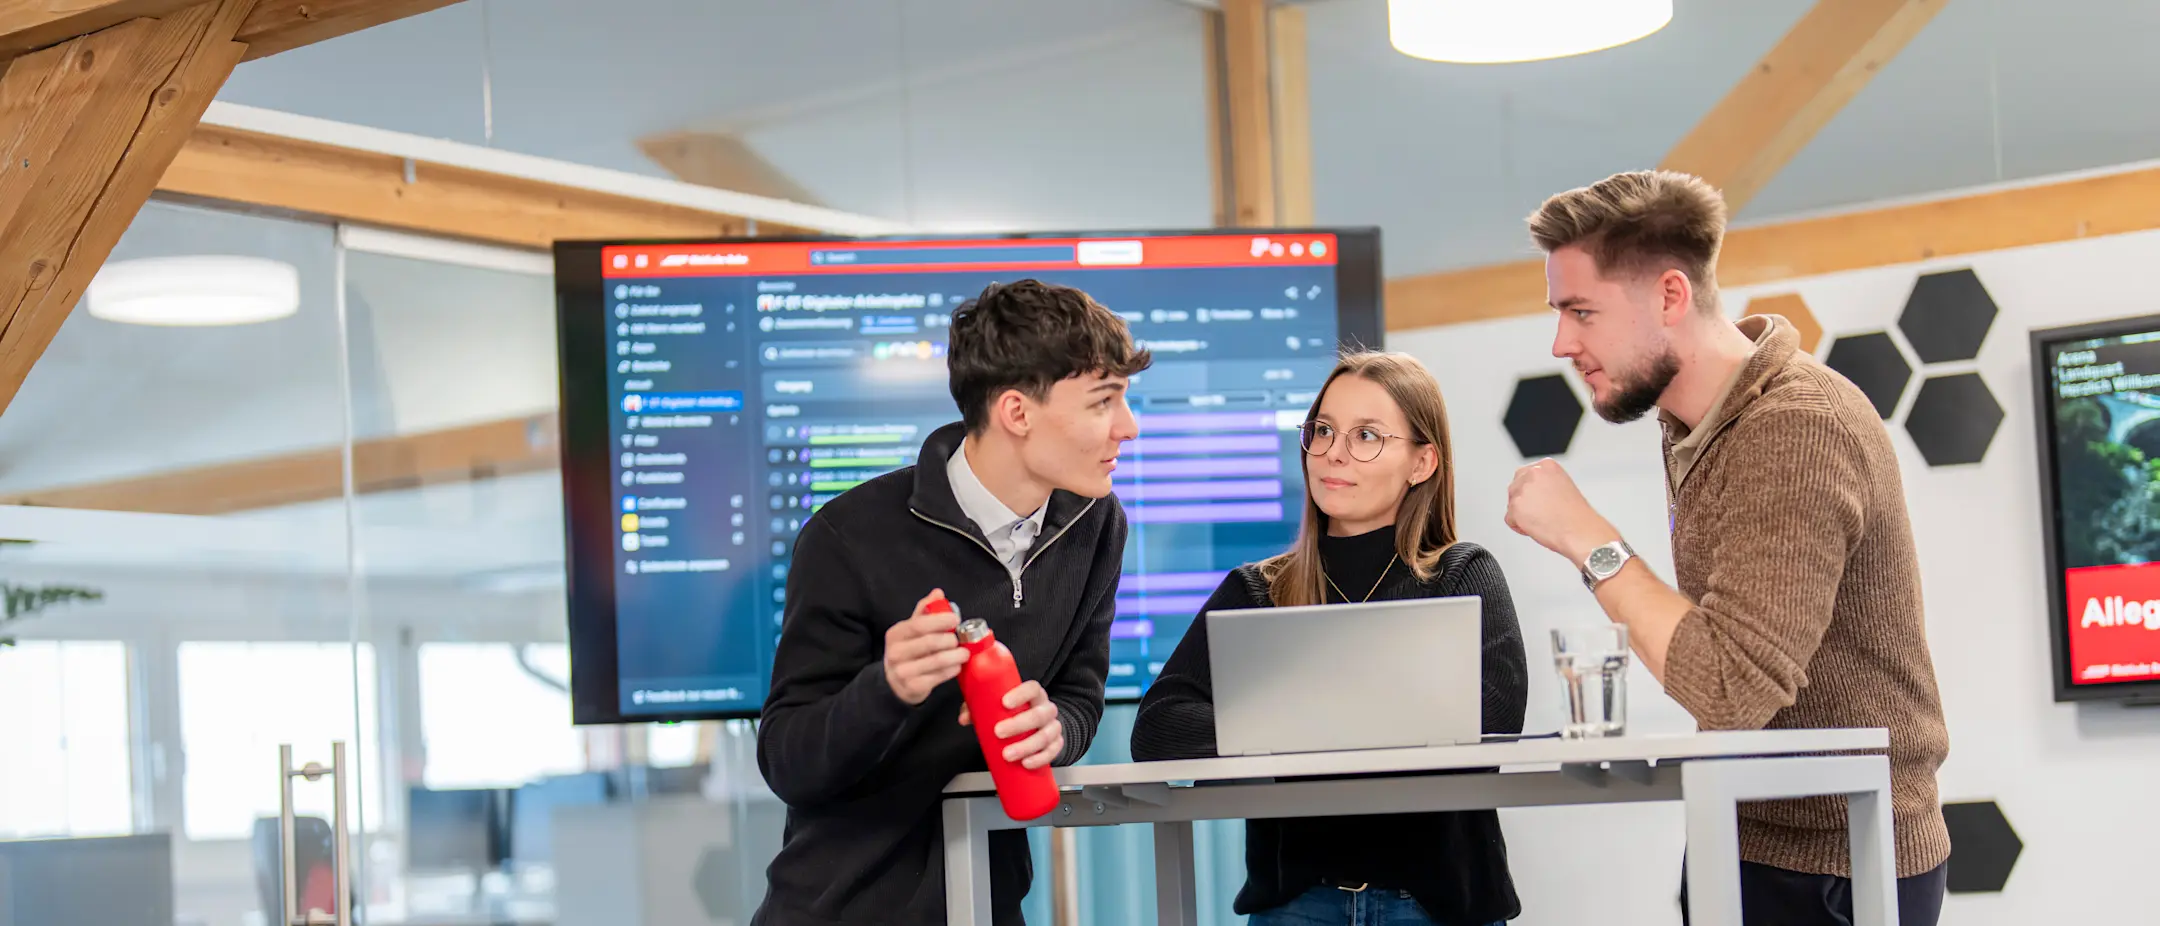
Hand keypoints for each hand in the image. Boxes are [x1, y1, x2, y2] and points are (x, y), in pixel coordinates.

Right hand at [883, 589, 966, 704]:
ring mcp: (903, 672)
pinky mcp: (913, 687)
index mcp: (895, 634)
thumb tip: (938, 593)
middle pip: (930, 642)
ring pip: (937, 660)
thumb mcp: (912, 630)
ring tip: (964, 653)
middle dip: (951, 639)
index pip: (919, 624)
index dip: (940, 620)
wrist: (895, 682)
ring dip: (956, 655)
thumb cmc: (909, 650)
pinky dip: (952, 670)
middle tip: (961, 639)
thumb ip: (924, 611)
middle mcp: (895, 653)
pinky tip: (956, 666)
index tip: (956, 619)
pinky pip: (939, 676)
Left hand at [958, 680, 1063, 769]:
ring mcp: (1053, 727)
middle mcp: (1047, 709)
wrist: (1040, 725)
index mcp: (1034, 695)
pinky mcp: (1056, 744)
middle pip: (1039, 715)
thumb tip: (964, 718)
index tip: (1004, 703)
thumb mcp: (999, 707)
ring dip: (1026, 746)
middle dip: (1018, 725)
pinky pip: (1053, 751)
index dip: (1020, 694)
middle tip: (998, 732)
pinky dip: (1040, 758)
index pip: (1033, 688)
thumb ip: (979, 708)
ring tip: (1007, 754)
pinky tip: (1026, 763)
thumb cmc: (1017, 713)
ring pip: (1045, 735)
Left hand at [1505, 458, 1618, 562]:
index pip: (1525, 475)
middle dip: (1524, 502)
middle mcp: (1533, 473)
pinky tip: (1536, 527)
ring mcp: (1523, 489)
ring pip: (1512, 504)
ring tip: (1543, 520)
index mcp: (1546, 465)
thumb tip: (1530, 491)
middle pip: (1515, 488)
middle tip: (1542, 513)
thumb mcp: (1562, 486)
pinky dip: (1519, 527)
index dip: (1532, 493)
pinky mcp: (1516, 506)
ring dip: (1522, 514)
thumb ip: (1544, 483)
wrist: (1580, 531)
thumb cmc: (1576, 515)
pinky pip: (1509, 519)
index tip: (1542, 501)